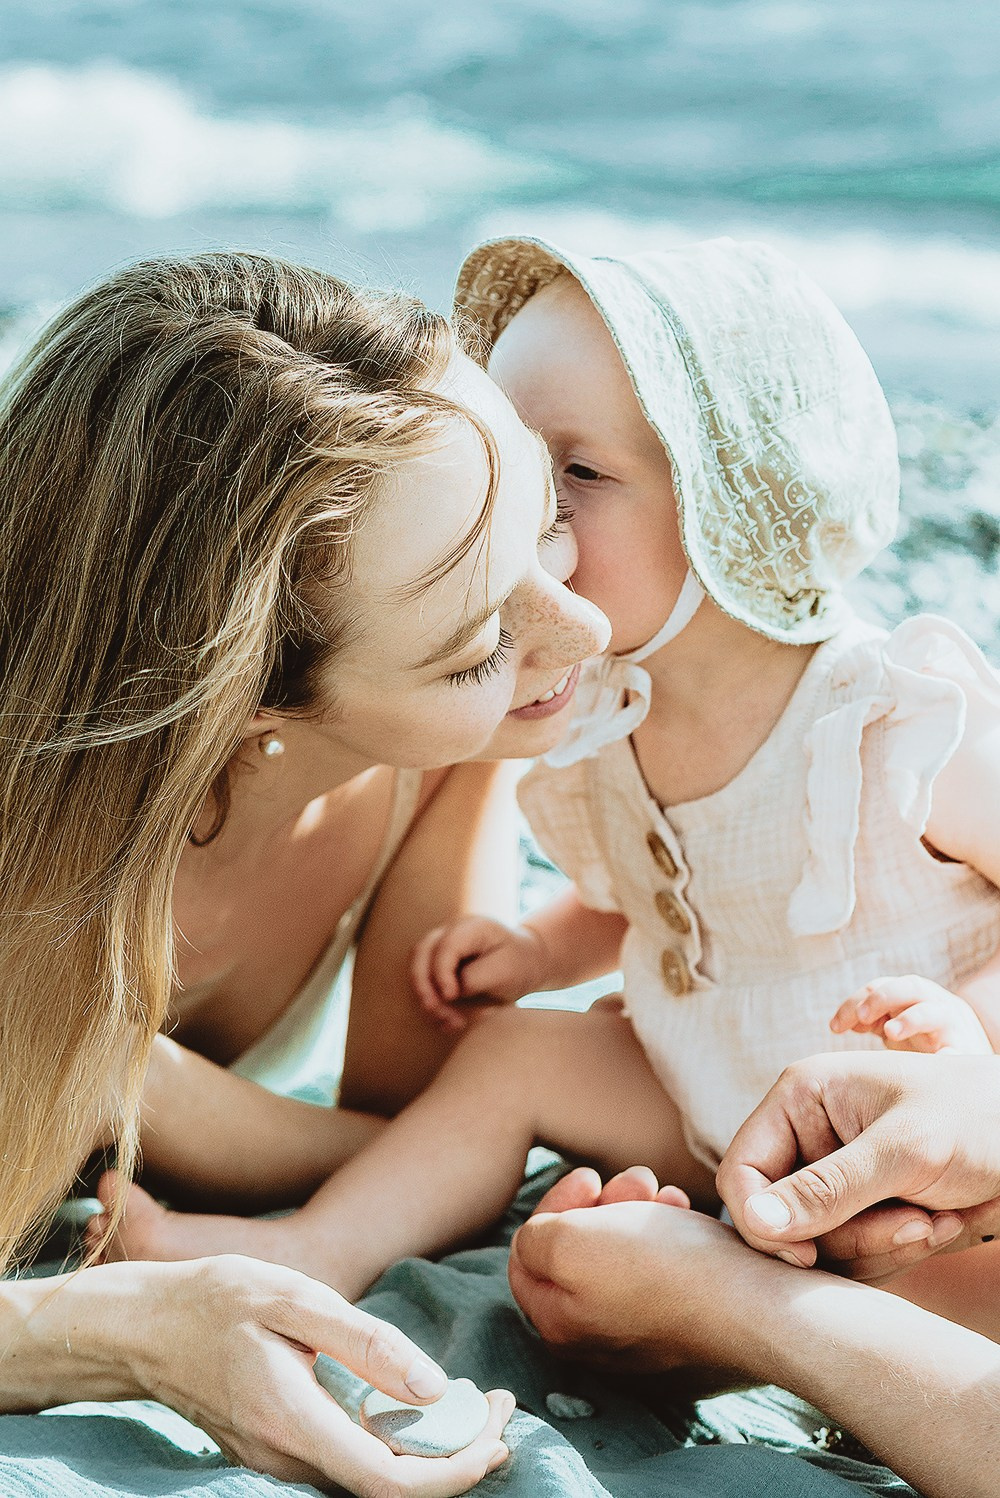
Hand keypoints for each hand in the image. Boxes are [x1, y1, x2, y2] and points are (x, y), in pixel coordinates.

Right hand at [123, 1256, 512, 1494]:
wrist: (141, 1327)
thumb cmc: (215, 1299)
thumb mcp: (294, 1297)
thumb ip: (364, 1342)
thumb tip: (432, 1385)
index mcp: (295, 1422)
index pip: (393, 1482)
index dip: (457, 1468)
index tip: (497, 1426)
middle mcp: (287, 1459)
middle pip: (390, 1488)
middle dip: (458, 1457)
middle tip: (501, 1406)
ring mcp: (278, 1461)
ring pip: (370, 1478)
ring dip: (429, 1451)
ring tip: (473, 1404)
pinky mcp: (275, 1451)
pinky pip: (346, 1462)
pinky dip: (393, 1442)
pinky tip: (416, 1405)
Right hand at [410, 916, 548, 1029]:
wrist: (525, 965)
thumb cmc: (518, 964)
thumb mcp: (506, 970)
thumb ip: (477, 977)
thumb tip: (454, 990)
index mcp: (470, 927)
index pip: (445, 946)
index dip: (441, 972)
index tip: (451, 996)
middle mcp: (449, 933)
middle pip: (420, 954)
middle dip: (424, 986)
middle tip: (436, 1011)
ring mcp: (441, 949)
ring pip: (418, 972)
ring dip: (429, 1000)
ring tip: (453, 1023)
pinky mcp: (438, 967)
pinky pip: (426, 987)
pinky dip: (435, 1007)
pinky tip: (451, 1024)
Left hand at [508, 1182, 776, 1376]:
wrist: (751, 1303)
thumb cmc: (659, 1270)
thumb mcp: (569, 1242)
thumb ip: (534, 1240)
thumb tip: (538, 1242)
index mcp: (558, 1324)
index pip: (528, 1255)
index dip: (554, 1204)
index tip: (590, 1178)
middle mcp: (597, 1340)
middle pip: (579, 1251)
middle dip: (603, 1203)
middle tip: (635, 1179)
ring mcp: (644, 1337)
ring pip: (623, 1254)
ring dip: (640, 1211)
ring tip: (668, 1194)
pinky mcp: (685, 1326)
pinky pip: (662, 1270)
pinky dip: (671, 1234)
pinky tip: (688, 1214)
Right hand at [716, 1051, 999, 1279]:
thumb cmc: (978, 1117)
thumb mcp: (903, 1152)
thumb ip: (827, 1189)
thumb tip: (755, 1221)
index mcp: (802, 1098)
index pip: (742, 1173)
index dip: (765, 1222)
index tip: (809, 1258)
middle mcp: (808, 1134)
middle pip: (783, 1219)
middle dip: (850, 1236)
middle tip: (916, 1226)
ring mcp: (835, 1171)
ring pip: (820, 1243)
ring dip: (883, 1246)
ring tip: (938, 1220)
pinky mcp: (862, 1203)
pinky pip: (854, 1251)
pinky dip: (898, 1250)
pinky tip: (942, 1223)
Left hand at [831, 976, 993, 1054]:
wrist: (972, 1058)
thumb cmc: (927, 1040)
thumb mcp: (898, 1026)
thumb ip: (874, 1019)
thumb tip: (846, 1022)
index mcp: (913, 996)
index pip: (880, 986)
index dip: (854, 1002)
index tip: (834, 1027)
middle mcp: (933, 1003)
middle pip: (909, 987)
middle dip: (881, 998)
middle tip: (860, 1017)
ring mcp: (952, 1025)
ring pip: (934, 1011)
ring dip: (910, 1019)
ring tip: (890, 1033)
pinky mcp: (966, 1051)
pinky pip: (959, 1050)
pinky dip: (950, 1054)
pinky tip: (940, 1058)